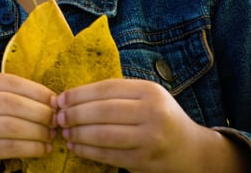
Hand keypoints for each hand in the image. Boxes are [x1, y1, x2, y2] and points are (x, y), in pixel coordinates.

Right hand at [0, 73, 55, 172]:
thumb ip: (16, 97)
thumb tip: (53, 101)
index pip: (12, 82)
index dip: (37, 91)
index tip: (55, 102)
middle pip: (13, 103)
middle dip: (40, 113)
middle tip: (55, 121)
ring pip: (12, 126)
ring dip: (38, 132)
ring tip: (50, 136)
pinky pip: (10, 147)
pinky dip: (32, 148)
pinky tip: (43, 149)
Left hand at [55, 79, 250, 172]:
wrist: (192, 150)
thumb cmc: (159, 117)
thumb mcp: (145, 97)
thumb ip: (114, 94)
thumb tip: (70, 97)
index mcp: (149, 91)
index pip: (106, 89)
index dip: (78, 94)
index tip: (60, 99)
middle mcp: (153, 113)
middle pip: (102, 111)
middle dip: (74, 115)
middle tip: (58, 118)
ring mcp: (150, 138)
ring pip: (104, 135)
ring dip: (78, 134)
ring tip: (64, 133)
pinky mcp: (145, 161)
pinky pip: (109, 155)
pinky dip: (88, 151)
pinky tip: (75, 147)